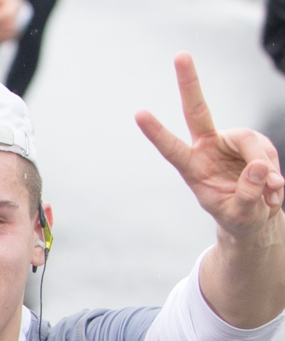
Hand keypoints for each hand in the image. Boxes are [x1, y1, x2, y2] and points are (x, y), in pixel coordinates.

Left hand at [137, 53, 284, 240]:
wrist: (255, 216)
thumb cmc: (237, 216)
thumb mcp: (239, 214)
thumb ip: (247, 194)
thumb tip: (259, 167)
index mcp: (193, 167)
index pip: (171, 148)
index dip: (157, 132)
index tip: (138, 113)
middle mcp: (209, 147)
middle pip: (199, 111)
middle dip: (189, 83)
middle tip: (180, 55)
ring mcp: (232, 141)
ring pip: (253, 144)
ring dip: (266, 171)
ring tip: (270, 196)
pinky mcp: (254, 142)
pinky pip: (268, 153)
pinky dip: (276, 175)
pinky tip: (274, 193)